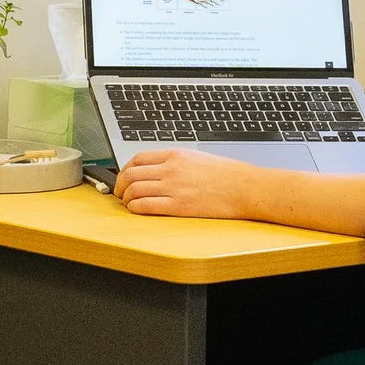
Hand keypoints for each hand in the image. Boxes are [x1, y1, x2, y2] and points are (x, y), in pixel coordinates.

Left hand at [116, 149, 259, 218]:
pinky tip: (136, 210)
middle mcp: (171, 169)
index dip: (125, 169)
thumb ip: (177, 163)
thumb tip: (160, 170)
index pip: (138, 158)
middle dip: (120, 184)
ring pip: (134, 190)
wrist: (245, 188)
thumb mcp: (198, 159)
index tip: (124, 176)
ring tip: (128, 203)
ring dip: (126, 198)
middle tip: (119, 192)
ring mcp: (174, 187)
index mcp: (176, 154)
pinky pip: (146, 206)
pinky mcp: (178, 206)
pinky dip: (135, 208)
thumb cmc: (228, 175)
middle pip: (131, 174)